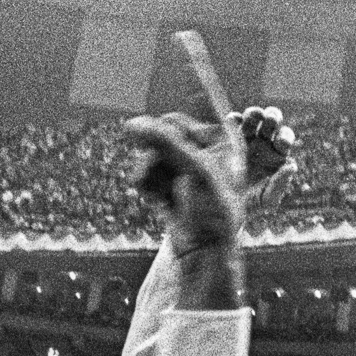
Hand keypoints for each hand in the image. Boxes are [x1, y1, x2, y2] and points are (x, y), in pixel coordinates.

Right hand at [126, 110, 245, 258]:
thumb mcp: (195, 168)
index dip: (177, 113)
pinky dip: (146, 184)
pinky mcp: (169, 189)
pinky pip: (148, 174)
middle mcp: (206, 154)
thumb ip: (164, 142)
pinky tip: (151, 198)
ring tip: (146, 185)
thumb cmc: (214, 210)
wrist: (205, 254)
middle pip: (166, 133)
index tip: (176, 101)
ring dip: (146, 168)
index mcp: (225, 142)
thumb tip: (130, 125)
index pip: (193, 115)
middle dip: (155, 148)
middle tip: (147, 158)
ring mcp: (186, 172)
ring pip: (153, 154)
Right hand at [232, 105, 297, 216]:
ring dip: (254, 113)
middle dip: (273, 117)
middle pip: (272, 122)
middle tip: (270, 120)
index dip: (285, 137)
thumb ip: (280, 185)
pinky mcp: (227, 138)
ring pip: (253, 117)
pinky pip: (232, 122)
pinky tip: (233, 121)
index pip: (285, 139)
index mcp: (276, 155)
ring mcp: (245, 138)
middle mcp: (263, 143)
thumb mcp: (266, 200)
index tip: (279, 141)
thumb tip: (292, 166)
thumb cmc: (248, 206)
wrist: (221, 206)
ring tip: (252, 116)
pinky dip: (234, 119)